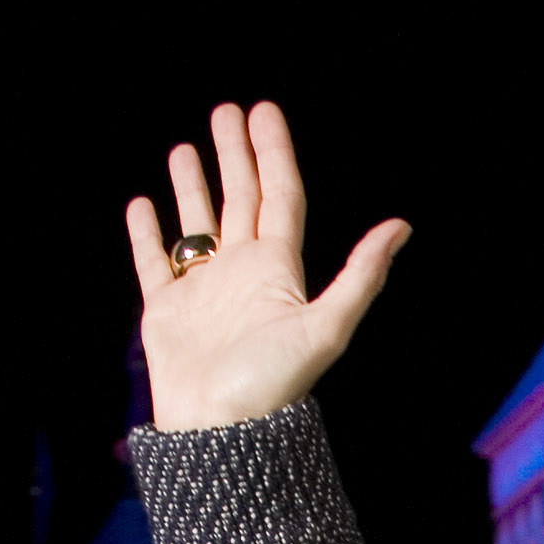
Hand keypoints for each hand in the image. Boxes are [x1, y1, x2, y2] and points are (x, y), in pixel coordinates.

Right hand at [127, 101, 408, 432]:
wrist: (222, 432)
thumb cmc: (273, 384)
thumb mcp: (326, 325)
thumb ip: (362, 276)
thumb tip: (402, 226)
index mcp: (278, 271)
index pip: (279, 196)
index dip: (272, 153)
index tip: (263, 111)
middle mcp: (242, 274)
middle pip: (240, 200)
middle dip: (234, 155)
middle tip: (225, 111)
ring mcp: (203, 291)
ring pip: (197, 224)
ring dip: (193, 187)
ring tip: (184, 148)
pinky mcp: (166, 312)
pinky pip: (153, 262)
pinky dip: (146, 234)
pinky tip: (142, 206)